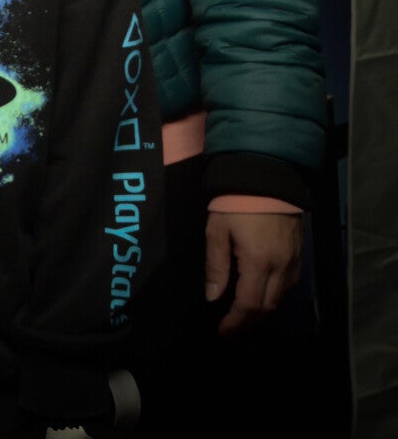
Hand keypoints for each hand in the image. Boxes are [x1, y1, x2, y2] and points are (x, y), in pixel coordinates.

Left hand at [206, 210, 302, 333]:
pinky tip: (260, 295)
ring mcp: (293, 262)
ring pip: (280, 298)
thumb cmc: (234, 204)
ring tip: (242, 316)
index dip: (235, 322)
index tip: (222, 332)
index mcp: (258, 263)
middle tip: (230, 328)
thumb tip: (213, 297)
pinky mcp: (298, 255)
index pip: (249, 305)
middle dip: (248, 322)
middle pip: (267, 307)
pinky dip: (273, 296)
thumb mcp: (217, 232)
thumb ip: (216, 266)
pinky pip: (288, 285)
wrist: (265, 179)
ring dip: (262, 311)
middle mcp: (281, 268)